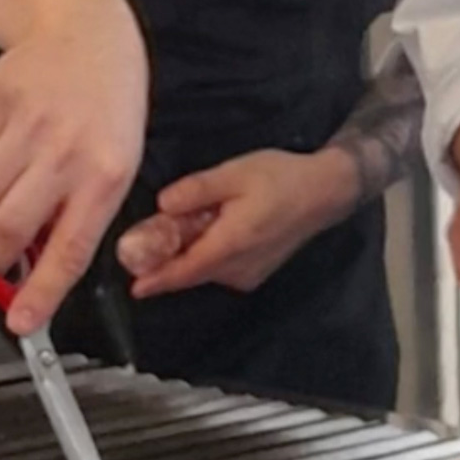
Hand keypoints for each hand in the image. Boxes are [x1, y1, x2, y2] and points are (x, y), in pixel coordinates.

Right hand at [0, 0, 148, 334]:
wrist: (87, 31)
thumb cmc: (109, 101)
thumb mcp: (119, 157)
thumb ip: (82, 209)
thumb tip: (41, 261)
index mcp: (107, 174)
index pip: (70, 249)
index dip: (40, 293)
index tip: (20, 321)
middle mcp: (67, 153)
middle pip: (5, 232)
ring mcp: (27, 128)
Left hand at [125, 148, 357, 297]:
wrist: (324, 190)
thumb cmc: (282, 179)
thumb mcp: (233, 174)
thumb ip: (195, 191)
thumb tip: (162, 205)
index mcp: (230, 245)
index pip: (183, 272)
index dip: (156, 281)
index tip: (134, 286)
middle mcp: (238, 268)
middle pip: (191, 272)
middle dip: (167, 260)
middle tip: (147, 238)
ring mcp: (250, 273)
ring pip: (207, 269)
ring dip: (190, 254)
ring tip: (183, 224)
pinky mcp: (258, 270)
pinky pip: (223, 267)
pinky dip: (209, 253)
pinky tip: (212, 227)